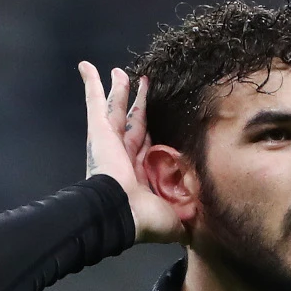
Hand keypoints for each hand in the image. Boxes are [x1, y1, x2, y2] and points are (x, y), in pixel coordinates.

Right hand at [79, 62, 185, 243]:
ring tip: (119, 73)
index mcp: (142, 174)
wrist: (123, 213)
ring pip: (116, 108)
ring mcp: (110, 142)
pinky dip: (90, 84)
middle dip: (138, 104)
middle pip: (134, 122)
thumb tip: (205, 224)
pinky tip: (86, 66)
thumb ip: (190, 216)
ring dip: (118, 90)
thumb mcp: (178, 219)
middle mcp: (125, 156)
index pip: (150, 146)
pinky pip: (95, 102)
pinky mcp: (99, 132)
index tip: (163, 120)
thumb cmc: (147, 219)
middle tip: (142, 85)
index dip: (155, 132)